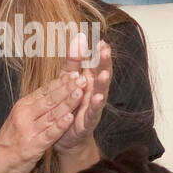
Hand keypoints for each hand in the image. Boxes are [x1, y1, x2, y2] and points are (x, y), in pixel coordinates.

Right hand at [0, 72, 81, 172]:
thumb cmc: (8, 142)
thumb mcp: (19, 119)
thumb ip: (34, 107)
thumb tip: (52, 93)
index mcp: (22, 107)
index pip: (45, 91)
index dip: (61, 81)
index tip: (75, 72)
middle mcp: (24, 116)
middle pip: (50, 99)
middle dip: (68, 88)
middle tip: (82, 78)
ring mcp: (28, 131)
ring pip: (52, 114)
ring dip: (67, 103)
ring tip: (80, 93)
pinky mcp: (32, 146)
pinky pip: (49, 133)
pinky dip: (60, 125)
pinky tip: (70, 118)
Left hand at [54, 34, 110, 156]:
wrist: (67, 136)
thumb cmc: (70, 105)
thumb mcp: (69, 80)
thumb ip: (74, 61)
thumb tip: (79, 37)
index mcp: (88, 81)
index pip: (95, 64)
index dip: (98, 53)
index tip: (100, 40)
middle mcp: (94, 91)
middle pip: (101, 74)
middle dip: (103, 62)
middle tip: (105, 50)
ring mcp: (93, 106)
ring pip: (100, 91)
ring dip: (102, 82)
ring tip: (103, 72)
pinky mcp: (89, 120)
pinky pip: (94, 111)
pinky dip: (96, 104)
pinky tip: (98, 97)